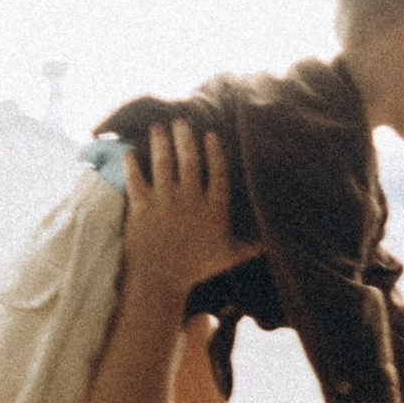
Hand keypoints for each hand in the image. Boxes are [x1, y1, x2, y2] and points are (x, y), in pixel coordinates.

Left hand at [121, 120, 255, 299]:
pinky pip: (136, 178)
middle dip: (185, 137)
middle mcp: (190, 200)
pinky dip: (133, 163)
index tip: (210, 135)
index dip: (214, 151)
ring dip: (161, 141)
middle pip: (189, 160)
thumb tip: (272, 242)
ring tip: (158, 127)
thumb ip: (250, 245)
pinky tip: (131, 151)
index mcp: (213, 209)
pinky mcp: (141, 207)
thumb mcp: (228, 257)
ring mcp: (165, 202)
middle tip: (180, 121)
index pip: (217, 172)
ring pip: (163, 163)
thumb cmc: (194, 269)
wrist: (159, 281)